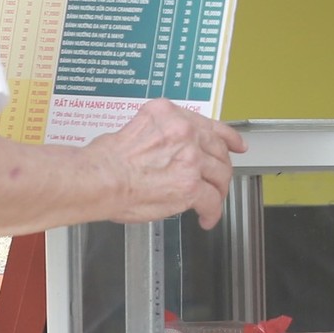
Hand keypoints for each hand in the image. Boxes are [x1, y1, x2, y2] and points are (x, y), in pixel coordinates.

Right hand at [85, 99, 246, 227]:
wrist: (99, 179)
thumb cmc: (106, 160)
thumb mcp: (136, 128)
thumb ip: (162, 134)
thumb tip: (170, 150)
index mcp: (169, 114)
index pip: (208, 124)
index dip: (227, 136)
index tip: (235, 143)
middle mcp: (184, 131)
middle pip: (217, 150)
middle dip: (221, 167)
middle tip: (219, 179)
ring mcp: (190, 158)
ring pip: (219, 175)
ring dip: (218, 191)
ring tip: (212, 201)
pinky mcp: (190, 185)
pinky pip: (211, 201)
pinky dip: (211, 212)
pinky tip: (206, 218)